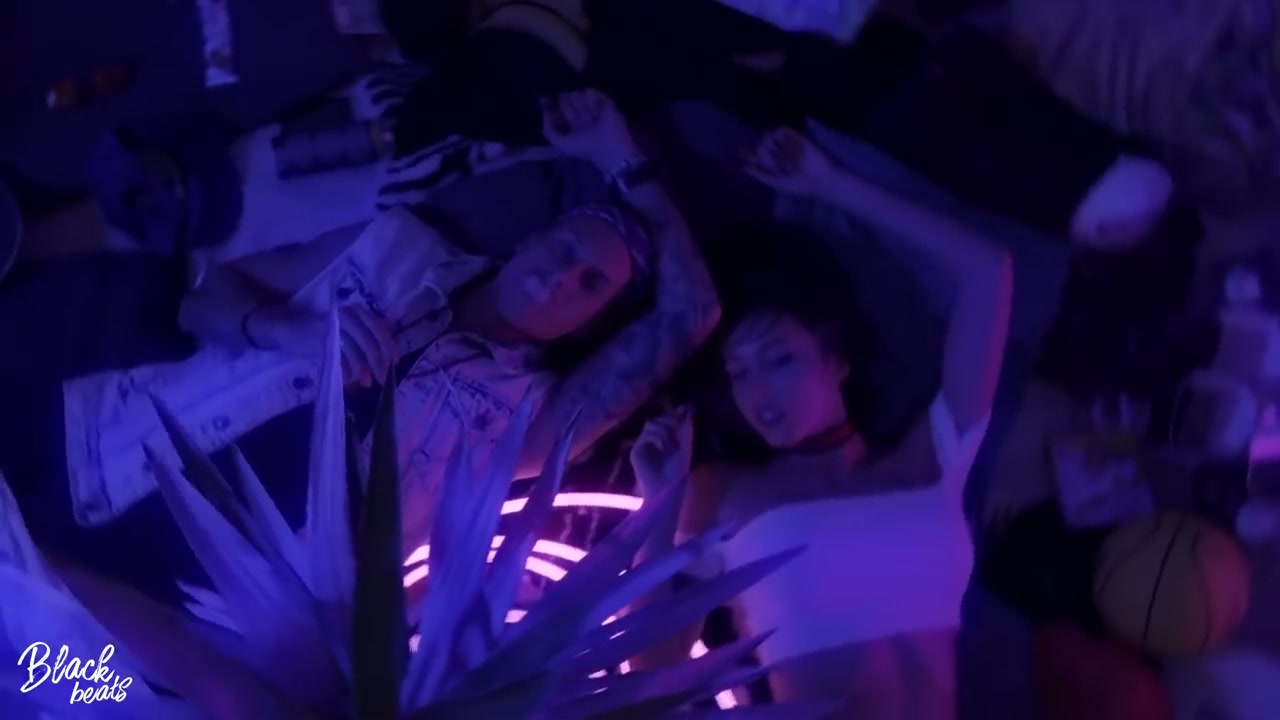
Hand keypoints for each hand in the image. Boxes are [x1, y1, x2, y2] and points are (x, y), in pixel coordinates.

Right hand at [248, 304, 398, 386]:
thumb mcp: (345, 330)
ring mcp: (333, 324)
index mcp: (356, 311)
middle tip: (381, 379)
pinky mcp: (320, 337)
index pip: (378, 328)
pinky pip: (338, 357)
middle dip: (378, 362)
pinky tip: (348, 381)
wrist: (286, 328)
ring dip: (362, 370)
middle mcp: (347, 314)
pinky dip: (345, 371)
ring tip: (365, 383)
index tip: (395, 363)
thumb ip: (363, 339)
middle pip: (369, 341)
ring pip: (355, 350)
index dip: (389, 346)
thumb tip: (385, 360)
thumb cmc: (320, 332)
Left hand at [541, 89, 637, 168]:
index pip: (556, 105)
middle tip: (578, 120)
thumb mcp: (560, 143)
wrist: (607, 147)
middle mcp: (579, 111)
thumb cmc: (585, 148)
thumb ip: (548, 128)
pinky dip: (590, 102)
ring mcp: (591, 104)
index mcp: (570, 121)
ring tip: (590, 119)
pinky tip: (596, 113)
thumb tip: (545, 109)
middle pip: (565, 97)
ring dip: (581, 108)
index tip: (547, 102)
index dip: (550, 104)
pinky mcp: (603, 99)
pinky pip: (589, 91)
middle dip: (568, 108)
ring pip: (576, 93)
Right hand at [629, 406, 693, 493]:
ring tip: (671, 446)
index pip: (668, 417)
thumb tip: (687, 407)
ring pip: (652, 423)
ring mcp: (644, 443)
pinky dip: (657, 438)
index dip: (676, 413)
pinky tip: (663, 448)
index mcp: (667, 436)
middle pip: (660, 417)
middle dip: (671, 420)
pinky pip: (646, 434)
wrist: (666, 488)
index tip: (685, 411)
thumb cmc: (678, 471)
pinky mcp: (637, 450)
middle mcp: (654, 438)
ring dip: (664, 431)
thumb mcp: (686, 446)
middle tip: (679, 429)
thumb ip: (685, 428)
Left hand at [743, 127, 838, 197]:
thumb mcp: (777, 183)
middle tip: (770, 161)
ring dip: (767, 141)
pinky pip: (783, 130)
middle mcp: (780, 154)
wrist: (821, 180)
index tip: (738, 153)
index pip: (759, 157)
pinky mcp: (798, 139)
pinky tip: (778, 140)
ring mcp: (789, 146)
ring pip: (771, 136)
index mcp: (775, 166)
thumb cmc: (801, 186)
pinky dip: (778, 133)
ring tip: (773, 150)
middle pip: (763, 146)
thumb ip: (761, 175)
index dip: (748, 154)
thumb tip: (744, 167)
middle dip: (761, 151)